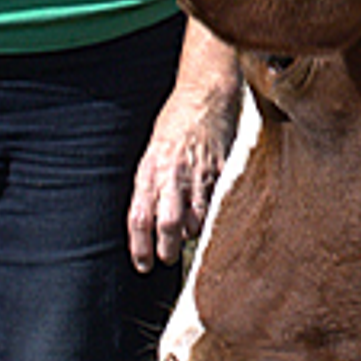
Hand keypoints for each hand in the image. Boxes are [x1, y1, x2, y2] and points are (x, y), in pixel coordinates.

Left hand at [129, 68, 235, 269]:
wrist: (205, 96)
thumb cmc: (176, 123)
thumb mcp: (152, 152)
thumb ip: (150, 184)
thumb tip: (149, 218)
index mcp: (150, 171)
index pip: (139, 218)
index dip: (139, 247)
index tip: (142, 264)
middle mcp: (172, 175)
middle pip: (167, 225)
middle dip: (166, 249)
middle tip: (166, 258)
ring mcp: (199, 174)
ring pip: (195, 219)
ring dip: (190, 233)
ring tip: (188, 234)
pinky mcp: (222, 171)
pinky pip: (217, 203)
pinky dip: (212, 215)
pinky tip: (210, 217)